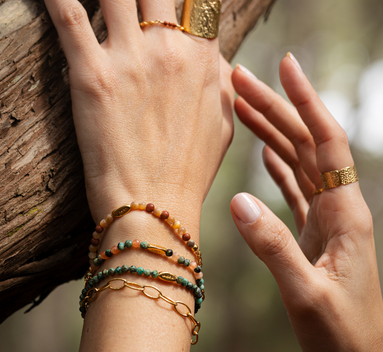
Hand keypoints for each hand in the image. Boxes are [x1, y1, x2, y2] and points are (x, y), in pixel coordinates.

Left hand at [44, 0, 233, 225]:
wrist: (157, 208)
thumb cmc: (190, 173)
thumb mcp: (223, 127)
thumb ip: (222, 85)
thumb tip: (218, 60)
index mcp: (203, 61)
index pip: (196, 3)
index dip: (181, 1)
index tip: (165, 7)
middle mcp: (170, 51)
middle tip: (130, 8)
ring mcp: (131, 60)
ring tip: (98, 2)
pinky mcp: (92, 77)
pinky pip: (68, 15)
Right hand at [230, 56, 382, 351]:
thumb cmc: (338, 335)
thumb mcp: (304, 293)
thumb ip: (272, 246)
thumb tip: (238, 200)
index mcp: (346, 214)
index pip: (327, 142)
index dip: (306, 101)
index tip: (286, 66)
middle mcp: (340, 208)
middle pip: (307, 145)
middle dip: (276, 109)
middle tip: (242, 82)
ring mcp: (327, 220)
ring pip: (299, 164)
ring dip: (273, 134)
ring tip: (245, 109)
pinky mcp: (314, 234)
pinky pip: (296, 189)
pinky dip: (279, 167)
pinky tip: (265, 154)